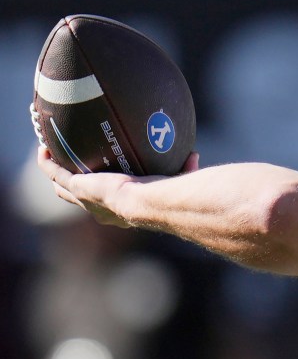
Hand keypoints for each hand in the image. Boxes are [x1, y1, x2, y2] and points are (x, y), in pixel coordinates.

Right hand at [36, 147, 199, 227]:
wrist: (150, 203)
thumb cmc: (169, 197)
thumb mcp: (175, 180)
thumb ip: (183, 168)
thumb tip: (193, 154)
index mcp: (122, 212)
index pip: (109, 205)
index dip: (103, 194)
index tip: (104, 181)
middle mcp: (100, 210)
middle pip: (79, 199)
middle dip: (72, 184)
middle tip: (68, 167)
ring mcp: (85, 200)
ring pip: (62, 187)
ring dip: (55, 171)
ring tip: (50, 154)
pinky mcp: (77, 187)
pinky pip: (54, 172)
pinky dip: (47, 161)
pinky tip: (43, 146)